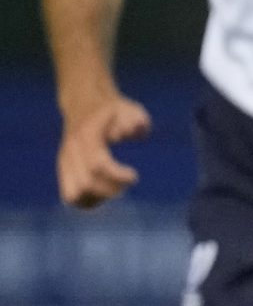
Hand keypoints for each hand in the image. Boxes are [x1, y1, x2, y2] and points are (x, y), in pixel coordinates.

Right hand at [56, 91, 150, 207]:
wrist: (84, 103)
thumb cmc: (114, 111)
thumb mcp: (130, 109)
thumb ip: (134, 120)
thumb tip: (124, 134)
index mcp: (87, 136)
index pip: (98, 165)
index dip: (118, 176)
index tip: (134, 176)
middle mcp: (71, 151)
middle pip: (87, 184)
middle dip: (112, 189)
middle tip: (127, 181)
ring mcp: (64, 162)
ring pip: (74, 196)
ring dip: (99, 198)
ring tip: (115, 188)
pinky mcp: (64, 171)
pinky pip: (71, 197)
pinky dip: (90, 201)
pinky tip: (106, 192)